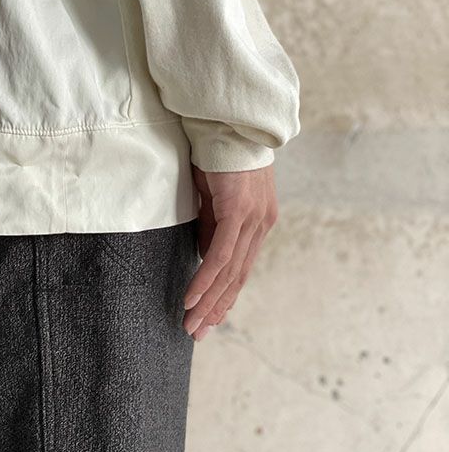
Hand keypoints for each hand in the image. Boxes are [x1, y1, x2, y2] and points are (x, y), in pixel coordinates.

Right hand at [182, 163, 277, 340]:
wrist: (228, 117)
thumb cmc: (216, 152)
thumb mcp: (212, 195)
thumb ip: (211, 225)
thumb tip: (203, 254)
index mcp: (258, 222)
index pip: (241, 269)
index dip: (224, 297)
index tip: (207, 319)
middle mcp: (261, 224)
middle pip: (237, 277)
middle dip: (215, 309)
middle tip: (196, 333)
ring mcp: (253, 219)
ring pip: (230, 272)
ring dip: (208, 302)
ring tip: (190, 324)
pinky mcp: (239, 211)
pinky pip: (221, 254)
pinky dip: (206, 279)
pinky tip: (192, 297)